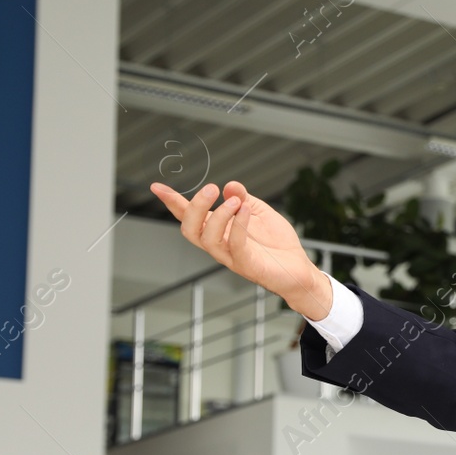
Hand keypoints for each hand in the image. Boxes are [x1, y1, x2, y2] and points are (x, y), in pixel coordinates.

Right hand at [149, 181, 329, 318]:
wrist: (299, 269)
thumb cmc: (277, 243)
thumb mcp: (259, 212)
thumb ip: (243, 198)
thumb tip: (230, 185)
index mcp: (219, 229)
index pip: (189, 216)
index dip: (172, 202)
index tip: (156, 187)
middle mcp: (219, 244)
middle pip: (190, 229)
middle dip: (194, 207)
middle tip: (210, 188)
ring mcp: (231, 256)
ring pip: (207, 239)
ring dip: (217, 216)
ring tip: (234, 201)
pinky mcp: (247, 265)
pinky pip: (235, 245)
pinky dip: (238, 225)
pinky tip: (244, 209)